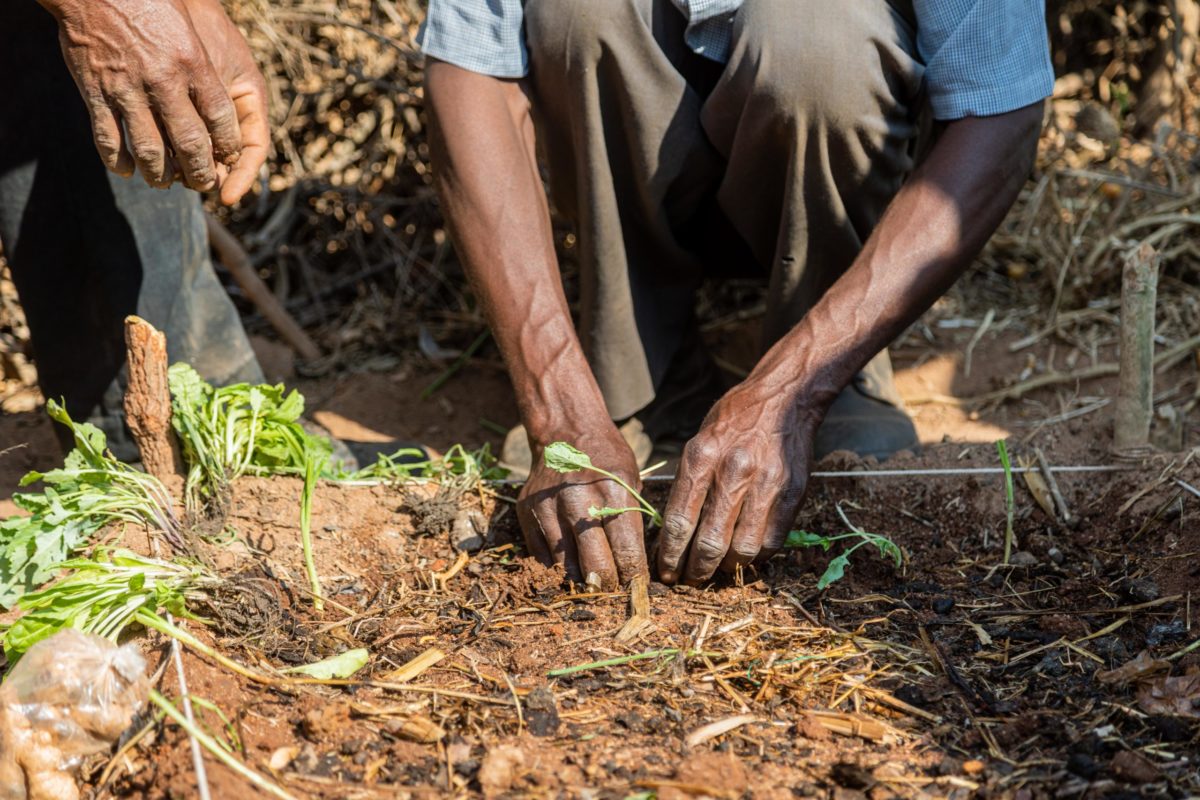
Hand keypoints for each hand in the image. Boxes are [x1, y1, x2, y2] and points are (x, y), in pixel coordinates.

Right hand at [42, 0, 267, 202]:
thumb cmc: (150, 3)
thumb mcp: (188, 29)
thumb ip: (204, 68)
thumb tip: (219, 112)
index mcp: (194, 64)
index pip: (222, 120)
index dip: (229, 147)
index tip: (229, 158)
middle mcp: (163, 81)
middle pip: (190, 143)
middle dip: (200, 172)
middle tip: (203, 185)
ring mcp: (127, 89)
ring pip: (150, 150)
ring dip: (160, 175)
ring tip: (165, 184)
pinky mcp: (95, 92)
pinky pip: (108, 139)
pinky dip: (119, 161)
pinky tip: (127, 171)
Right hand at [516, 426, 648, 590]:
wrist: (565, 430)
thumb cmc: (606, 458)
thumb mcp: (631, 480)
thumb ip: (632, 521)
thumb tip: (636, 567)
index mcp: (613, 493)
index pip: (626, 552)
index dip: (633, 576)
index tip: (636, 586)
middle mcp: (578, 502)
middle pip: (595, 567)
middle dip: (608, 585)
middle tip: (614, 589)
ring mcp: (549, 508)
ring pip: (567, 568)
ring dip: (581, 581)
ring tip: (593, 583)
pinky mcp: (528, 513)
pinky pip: (542, 557)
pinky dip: (558, 567)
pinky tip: (570, 565)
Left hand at [656, 379, 817, 584]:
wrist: (785, 398)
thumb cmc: (734, 420)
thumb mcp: (700, 440)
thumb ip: (688, 481)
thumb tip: (672, 531)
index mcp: (701, 457)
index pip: (679, 521)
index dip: (670, 555)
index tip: (665, 572)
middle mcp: (733, 472)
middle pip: (709, 543)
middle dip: (695, 571)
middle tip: (689, 580)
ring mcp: (766, 485)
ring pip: (742, 550)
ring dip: (726, 569)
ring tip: (717, 571)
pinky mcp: (792, 494)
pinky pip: (772, 542)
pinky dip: (757, 557)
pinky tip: (745, 555)